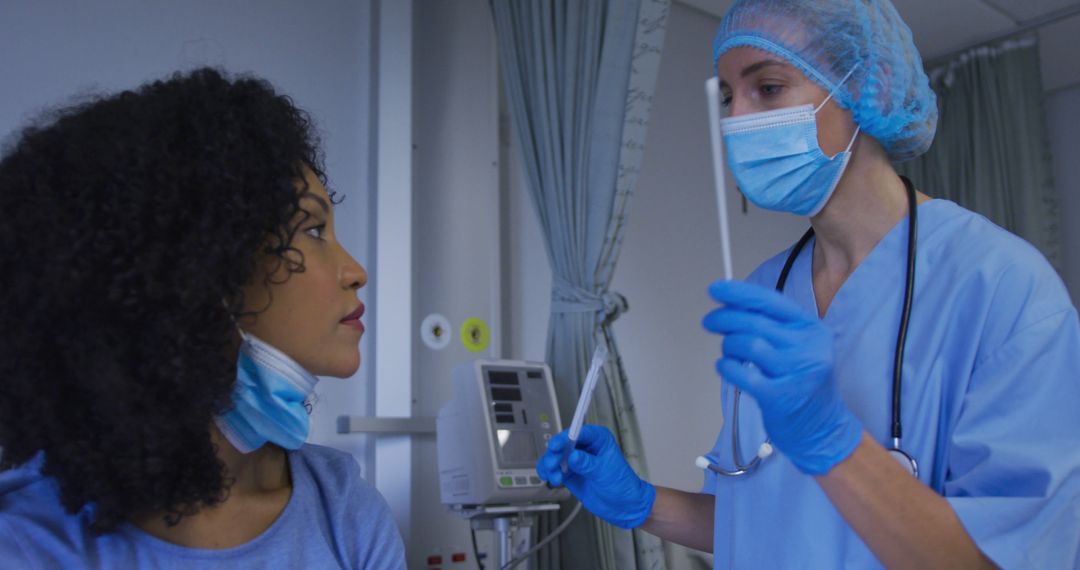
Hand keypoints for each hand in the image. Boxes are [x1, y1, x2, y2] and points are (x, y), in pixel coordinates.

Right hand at [535, 425, 655, 528]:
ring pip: (556, 456)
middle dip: (554, 453)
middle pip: (563, 443)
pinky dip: (549, 473)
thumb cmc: (622, 485)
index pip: (578, 432)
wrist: (623, 506)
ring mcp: (576, 460)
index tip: (556, 446)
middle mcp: (585, 447)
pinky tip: (552, 479)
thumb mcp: (605, 472)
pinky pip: (554, 469)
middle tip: (552, 464)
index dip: (564, 438)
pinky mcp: (570, 473)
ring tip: (554, 476)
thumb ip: (587, 464)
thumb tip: (573, 456)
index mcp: (598, 439)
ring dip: (550, 465)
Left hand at [703, 279, 861, 474]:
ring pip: (748, 344)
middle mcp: (807, 348)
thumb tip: (732, 306)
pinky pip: (742, 374)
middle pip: (755, 322)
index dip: (739, 293)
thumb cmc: (804, 385)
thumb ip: (772, 327)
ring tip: (728, 351)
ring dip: (728, 345)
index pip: (771, 302)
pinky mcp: (781, 396)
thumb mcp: (800, 347)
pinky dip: (727, 367)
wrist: (824, 428)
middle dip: (724, 318)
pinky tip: (726, 367)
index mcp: (811, 329)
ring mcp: (796, 372)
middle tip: (710, 321)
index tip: (716, 290)